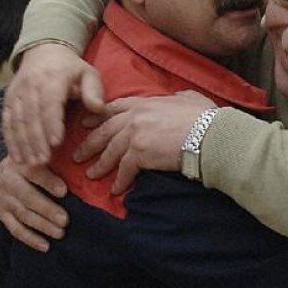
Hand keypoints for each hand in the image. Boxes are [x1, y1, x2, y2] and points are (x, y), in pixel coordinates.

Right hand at [0, 158, 69, 252]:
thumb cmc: (25, 165)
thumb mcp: (34, 157)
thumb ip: (52, 160)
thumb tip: (79, 166)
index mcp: (20, 165)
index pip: (33, 172)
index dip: (48, 182)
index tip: (63, 191)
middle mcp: (9, 182)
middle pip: (28, 197)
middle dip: (47, 210)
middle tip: (65, 220)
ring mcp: (4, 201)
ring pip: (23, 215)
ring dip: (43, 226)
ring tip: (60, 233)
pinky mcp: (2, 215)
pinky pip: (15, 229)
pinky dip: (30, 239)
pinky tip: (45, 246)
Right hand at [3, 44, 104, 166]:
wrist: (44, 53)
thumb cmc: (71, 69)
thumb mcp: (88, 74)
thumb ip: (94, 91)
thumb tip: (98, 108)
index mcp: (52, 78)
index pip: (49, 102)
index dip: (51, 123)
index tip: (56, 143)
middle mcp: (30, 85)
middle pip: (31, 115)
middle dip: (36, 140)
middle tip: (44, 161)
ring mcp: (16, 93)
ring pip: (17, 121)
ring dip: (23, 144)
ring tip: (32, 165)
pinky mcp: (8, 101)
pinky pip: (7, 123)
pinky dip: (11, 141)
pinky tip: (17, 158)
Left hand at [74, 90, 216, 193]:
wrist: (209, 134)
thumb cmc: (205, 117)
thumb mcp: (190, 98)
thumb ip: (178, 98)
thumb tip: (179, 98)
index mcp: (146, 102)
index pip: (115, 108)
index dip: (99, 116)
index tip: (87, 123)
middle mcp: (135, 116)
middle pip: (105, 130)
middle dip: (90, 143)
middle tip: (78, 154)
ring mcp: (135, 134)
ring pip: (110, 151)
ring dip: (100, 165)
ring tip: (91, 175)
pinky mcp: (139, 153)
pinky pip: (124, 170)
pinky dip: (119, 181)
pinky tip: (115, 190)